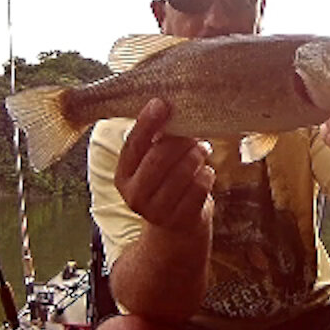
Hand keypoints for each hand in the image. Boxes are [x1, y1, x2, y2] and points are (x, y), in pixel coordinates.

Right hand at [114, 98, 215, 233]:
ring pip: (183, 172)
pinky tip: (205, 172)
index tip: (161, 103)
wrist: (177, 227)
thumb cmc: (166, 183)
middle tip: (193, 135)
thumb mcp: (151, 164)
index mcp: (123, 176)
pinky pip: (200, 187)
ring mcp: (157, 211)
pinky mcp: (181, 220)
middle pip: (159, 158)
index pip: (133, 145)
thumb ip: (155, 140)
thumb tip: (167, 107)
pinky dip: (206, 174)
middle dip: (180, 141)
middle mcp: (135, 196)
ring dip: (196, 155)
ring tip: (201, 150)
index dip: (146, 123)